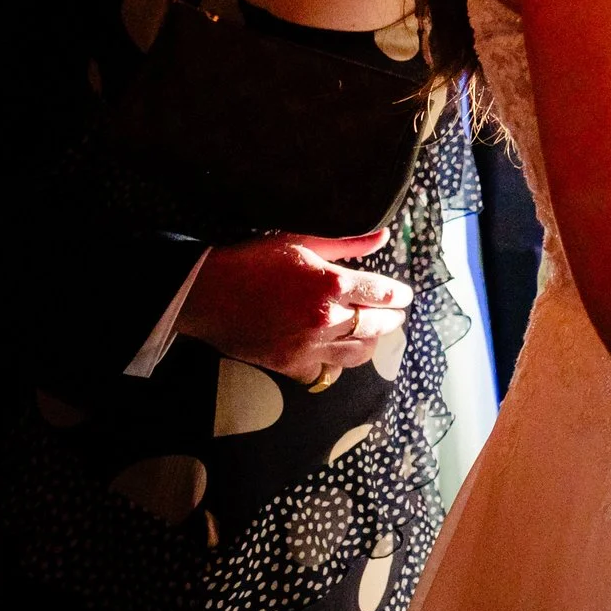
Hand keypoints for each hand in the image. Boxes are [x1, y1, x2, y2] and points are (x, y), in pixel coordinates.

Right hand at [176, 228, 413, 383]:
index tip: (403, 296)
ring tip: (369, 332)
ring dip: (369, 342)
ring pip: (359, 354)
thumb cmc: (254, 260)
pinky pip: (324, 372)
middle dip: (392, 319)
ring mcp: (309, 345)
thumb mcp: (302, 242)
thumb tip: (385, 237)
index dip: (400, 295)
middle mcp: (326, 318)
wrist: (206, 293)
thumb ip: (348, 244)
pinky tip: (333, 351)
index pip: (385, 294)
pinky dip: (332, 363)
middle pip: (379, 326)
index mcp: (332, 284)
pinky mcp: (290, 364)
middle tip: (393, 314)